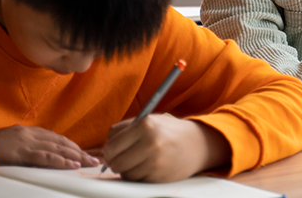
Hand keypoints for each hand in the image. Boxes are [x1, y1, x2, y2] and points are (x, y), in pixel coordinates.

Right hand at [0, 124, 99, 168]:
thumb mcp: (10, 145)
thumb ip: (26, 147)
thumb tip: (40, 156)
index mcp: (27, 130)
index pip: (55, 137)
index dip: (70, 145)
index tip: (82, 152)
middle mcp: (30, 133)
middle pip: (60, 141)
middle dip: (78, 150)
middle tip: (94, 158)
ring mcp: (26, 141)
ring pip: (57, 148)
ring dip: (76, 155)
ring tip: (90, 162)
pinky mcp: (22, 152)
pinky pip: (46, 157)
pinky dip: (61, 161)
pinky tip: (73, 164)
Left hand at [103, 116, 231, 182]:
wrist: (197, 144)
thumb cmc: (168, 131)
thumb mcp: (148, 121)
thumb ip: (124, 130)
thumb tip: (104, 149)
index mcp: (145, 125)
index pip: (112, 145)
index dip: (108, 151)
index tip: (111, 152)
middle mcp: (150, 143)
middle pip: (116, 162)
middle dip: (115, 163)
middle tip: (120, 160)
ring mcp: (156, 161)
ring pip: (126, 173)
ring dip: (127, 170)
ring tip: (138, 161)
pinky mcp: (160, 176)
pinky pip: (137, 180)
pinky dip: (139, 176)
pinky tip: (148, 167)